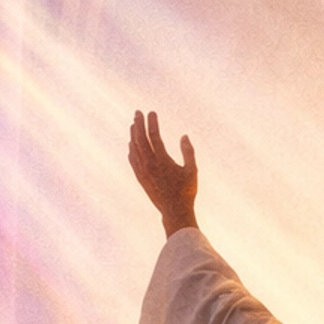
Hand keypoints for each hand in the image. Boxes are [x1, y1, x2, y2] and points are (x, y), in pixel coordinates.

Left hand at [129, 112, 197, 235]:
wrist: (174, 211)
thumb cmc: (186, 191)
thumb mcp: (192, 170)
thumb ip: (188, 152)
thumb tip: (184, 136)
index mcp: (162, 161)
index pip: (154, 136)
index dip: (152, 123)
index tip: (152, 113)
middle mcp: (149, 165)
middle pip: (140, 139)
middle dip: (138, 124)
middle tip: (137, 112)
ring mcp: (143, 172)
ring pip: (134, 149)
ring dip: (133, 135)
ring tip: (133, 124)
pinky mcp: (140, 178)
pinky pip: (132, 160)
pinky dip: (131, 150)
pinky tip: (131, 144)